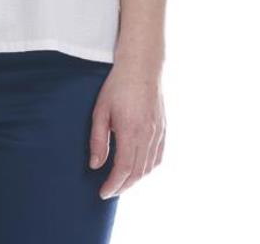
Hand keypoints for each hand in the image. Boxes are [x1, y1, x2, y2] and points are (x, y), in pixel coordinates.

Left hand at [88, 66, 165, 198]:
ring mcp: (158, 133)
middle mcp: (148, 135)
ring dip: (135, 180)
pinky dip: (148, 169)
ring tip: (121, 183)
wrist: (142, 66)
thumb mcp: (101, 110)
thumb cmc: (117, 86)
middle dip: (122, 186)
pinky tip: (138, 170)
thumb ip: (98, 139)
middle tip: (109, 191)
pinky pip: (158, 157)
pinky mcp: (164, 129)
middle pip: (137, 173)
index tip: (102, 193)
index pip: (123, 169)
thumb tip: (96, 165)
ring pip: (149, 168)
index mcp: (131, 131)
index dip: (113, 185)